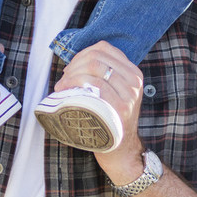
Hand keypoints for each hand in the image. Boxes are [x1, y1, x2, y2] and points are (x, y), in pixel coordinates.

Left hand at [56, 43, 145, 167]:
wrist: (122, 148)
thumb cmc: (110, 117)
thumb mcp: (116, 91)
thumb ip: (103, 74)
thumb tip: (75, 61)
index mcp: (133, 72)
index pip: (103, 48)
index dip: (81, 55)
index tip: (71, 69)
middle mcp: (134, 80)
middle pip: (96, 56)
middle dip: (74, 64)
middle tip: (64, 79)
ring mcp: (129, 94)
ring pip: (94, 67)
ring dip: (72, 74)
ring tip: (62, 86)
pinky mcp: (120, 107)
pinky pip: (95, 84)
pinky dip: (74, 83)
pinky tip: (64, 90)